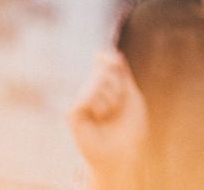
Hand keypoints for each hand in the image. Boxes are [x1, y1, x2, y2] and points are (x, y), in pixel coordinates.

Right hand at [68, 50, 147, 186]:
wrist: (124, 152)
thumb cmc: (130, 126)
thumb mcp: (131, 94)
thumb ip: (121, 73)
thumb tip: (110, 52)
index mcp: (105, 84)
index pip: (104, 60)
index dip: (110, 59)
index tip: (116, 63)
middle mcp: (90, 89)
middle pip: (104, 69)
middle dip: (118, 86)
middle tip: (118, 105)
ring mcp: (81, 100)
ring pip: (96, 82)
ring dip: (111, 100)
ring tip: (109, 115)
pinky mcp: (72, 112)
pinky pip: (85, 97)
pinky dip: (98, 107)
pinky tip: (97, 119)